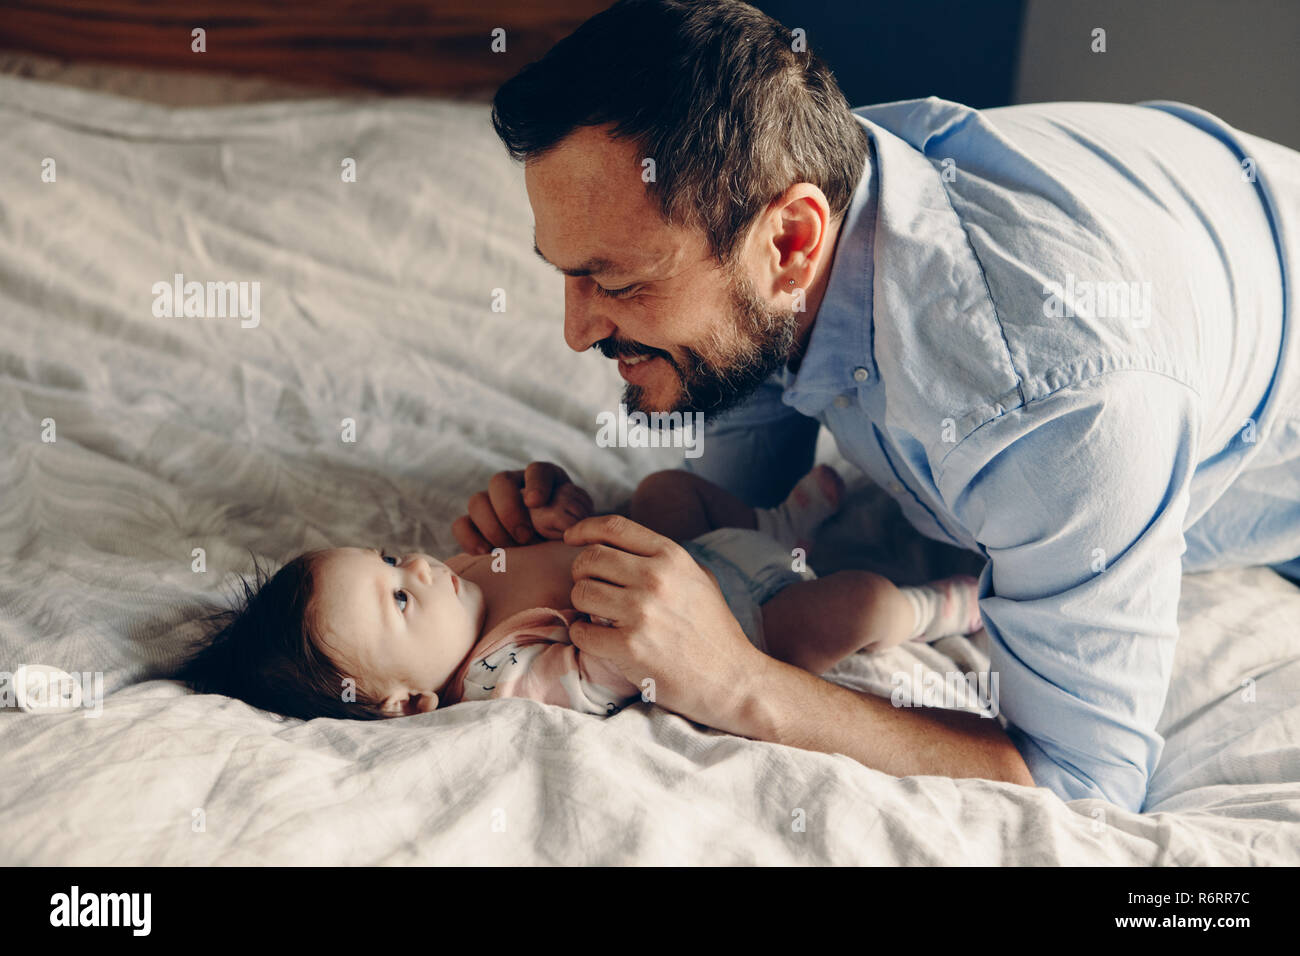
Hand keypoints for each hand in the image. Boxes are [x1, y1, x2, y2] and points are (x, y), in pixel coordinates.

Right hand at [452, 462, 593, 553]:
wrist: (555, 559)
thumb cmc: (569, 537)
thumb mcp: (579, 524)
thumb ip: (573, 516)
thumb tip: (562, 519)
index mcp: (546, 480)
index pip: (537, 470)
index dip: (535, 483)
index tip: (536, 502)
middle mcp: (516, 486)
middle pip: (499, 481)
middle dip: (509, 510)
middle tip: (525, 536)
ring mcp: (493, 505)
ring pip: (477, 502)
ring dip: (492, 527)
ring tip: (511, 548)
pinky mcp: (477, 526)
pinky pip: (461, 525)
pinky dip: (470, 538)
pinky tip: (487, 553)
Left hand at [562, 514, 763, 730]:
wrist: (732, 679)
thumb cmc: (714, 630)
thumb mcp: (699, 578)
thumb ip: (664, 559)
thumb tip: (625, 547)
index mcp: (671, 557)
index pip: (614, 527)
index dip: (585, 528)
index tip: (571, 538)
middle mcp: (655, 578)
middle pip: (589, 558)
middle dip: (581, 572)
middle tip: (589, 587)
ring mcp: (641, 612)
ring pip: (581, 592)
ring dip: (581, 604)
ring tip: (596, 614)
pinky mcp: (630, 646)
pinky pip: (582, 632)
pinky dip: (582, 635)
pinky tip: (596, 638)